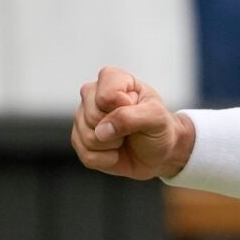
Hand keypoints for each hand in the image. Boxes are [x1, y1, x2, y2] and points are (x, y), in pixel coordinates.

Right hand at [72, 67, 193, 179]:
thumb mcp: (156, 117)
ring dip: (112, 146)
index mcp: (112, 79)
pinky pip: (87, 156)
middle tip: (131, 128)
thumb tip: (102, 130)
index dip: (123, 108)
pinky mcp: (79, 141)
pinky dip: (107, 160)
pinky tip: (115, 151)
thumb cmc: (158, 128)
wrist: (159, 153)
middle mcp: (92, 95)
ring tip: (124, 138)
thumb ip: (130, 117)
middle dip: (117, 129)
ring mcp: (83, 117)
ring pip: (87, 138)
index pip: (105, 96)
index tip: (137, 109)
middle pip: (92, 116)